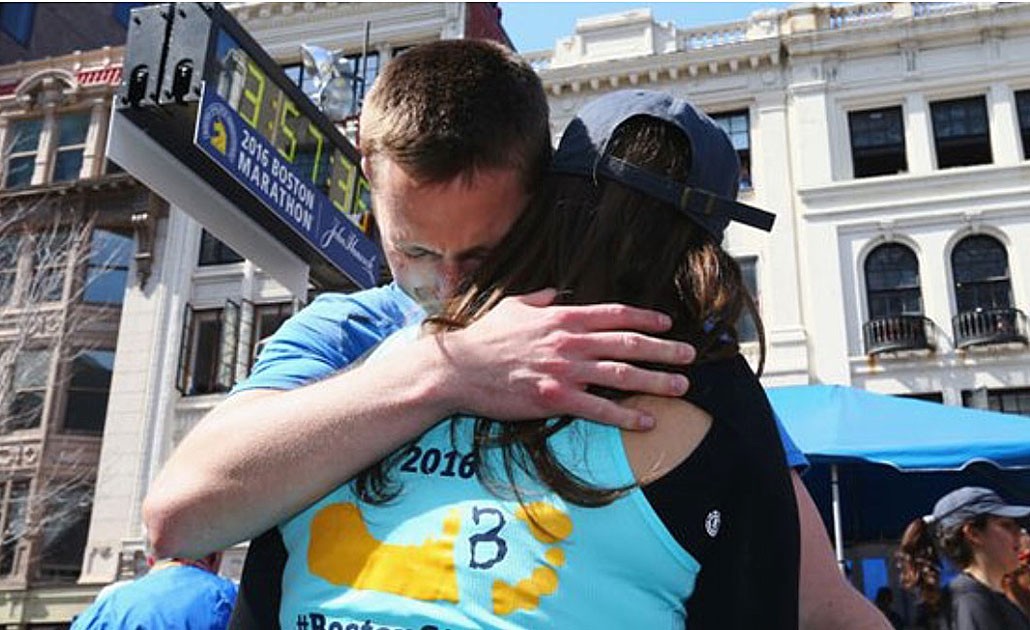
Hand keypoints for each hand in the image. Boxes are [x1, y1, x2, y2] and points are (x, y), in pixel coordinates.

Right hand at [433, 288, 695, 429]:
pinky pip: (599, 409)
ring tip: (680, 386)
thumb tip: (554, 293)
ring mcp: (564, 371)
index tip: (667, 325)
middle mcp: (569, 342)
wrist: (459, 370)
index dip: (645, 319)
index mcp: (562, 318)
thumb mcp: (513, 306)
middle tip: (689, 355)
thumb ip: (539, 300)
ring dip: (656, 380)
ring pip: (621, 375)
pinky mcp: (555, 399)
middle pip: (628, 344)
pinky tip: (646, 420)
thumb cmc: (484, 338)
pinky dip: (626, 415)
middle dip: (664, 349)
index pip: (615, 315)